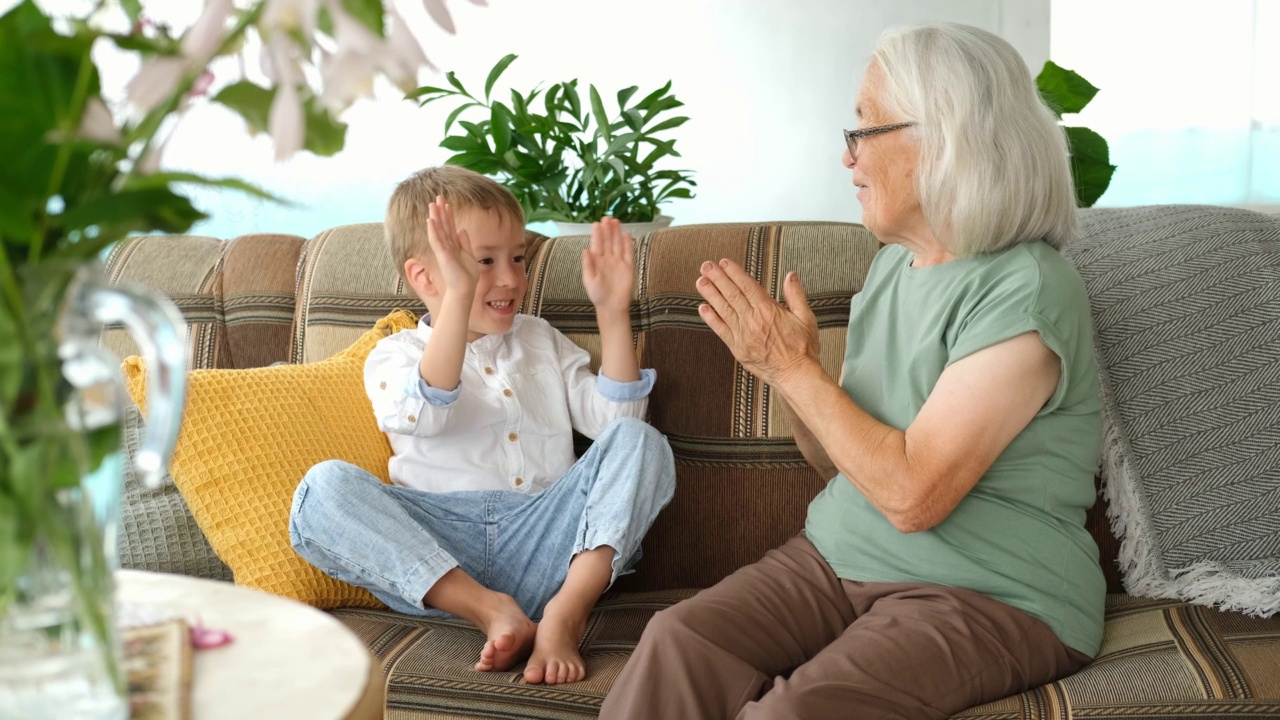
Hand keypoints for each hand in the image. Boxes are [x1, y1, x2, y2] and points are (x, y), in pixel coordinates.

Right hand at [427, 195, 477, 298]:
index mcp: (454, 245)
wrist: (465, 289)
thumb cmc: (466, 275)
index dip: (449, 215)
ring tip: (432, 204)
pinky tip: (430, 220)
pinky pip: (436, 241)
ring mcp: (444, 250)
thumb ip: (464, 242)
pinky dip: (433, 230)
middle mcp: (447, 246)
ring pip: (438, 230)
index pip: (450, 227)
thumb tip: (462, 229)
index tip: (447, 203)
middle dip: (440, 211)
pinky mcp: (443, 255)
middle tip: (438, 197)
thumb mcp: (468, 255)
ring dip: (435, 217)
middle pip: (443, 225)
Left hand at [582, 217, 634, 314]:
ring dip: (617, 233)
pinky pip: (628, 253)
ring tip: (616, 221)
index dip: (597, 234)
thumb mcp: (589, 280)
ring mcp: (618, 262)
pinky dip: (627, 244)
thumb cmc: (597, 295)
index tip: (596, 223)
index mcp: (596, 261)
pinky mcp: (628, 267)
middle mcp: (607, 259)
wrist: (611, 306)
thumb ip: (587, 265)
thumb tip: (585, 249)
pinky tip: (626, 234)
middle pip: (608, 241)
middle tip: (607, 217)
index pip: (597, 244)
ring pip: (617, 244)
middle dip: (607, 229)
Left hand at [696, 260, 819, 386]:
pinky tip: (702, 308)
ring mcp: (743, 335)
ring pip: (724, 310)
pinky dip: (711, 319)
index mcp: (769, 311)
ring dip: (711, 294)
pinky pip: (721, 331)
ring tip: (700, 281)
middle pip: (732, 294)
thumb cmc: (803, 349)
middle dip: (718, 278)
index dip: (734, 273)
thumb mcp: (806, 318)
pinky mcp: (738, 348)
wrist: (796, 375)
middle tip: (706, 266)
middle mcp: (753, 321)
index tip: (724, 263)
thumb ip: (796, 295)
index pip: (748, 286)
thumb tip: (791, 276)